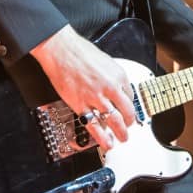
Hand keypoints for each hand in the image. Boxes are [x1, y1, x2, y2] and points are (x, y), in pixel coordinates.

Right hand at [30, 25, 136, 151]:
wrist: (61, 50)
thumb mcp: (105, 61)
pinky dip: (102, 137)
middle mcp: (110, 88)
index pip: (131, 95)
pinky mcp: (81, 105)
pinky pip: (95, 125)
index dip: (129, 104)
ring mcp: (96, 98)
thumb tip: (116, 89)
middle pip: (127, 111)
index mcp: (118, 75)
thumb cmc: (79, 51)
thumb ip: (112, 77)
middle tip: (129, 126)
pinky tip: (107, 143)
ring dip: (121, 132)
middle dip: (130, 122)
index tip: (127, 109)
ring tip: (122, 138)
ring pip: (115, 121)